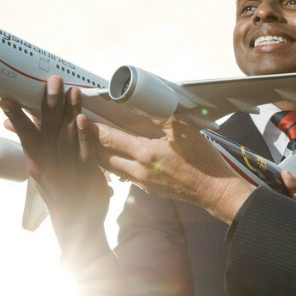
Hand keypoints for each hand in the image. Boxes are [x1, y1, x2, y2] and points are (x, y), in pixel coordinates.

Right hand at [0, 77, 112, 259]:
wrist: (76, 224)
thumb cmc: (57, 193)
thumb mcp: (41, 170)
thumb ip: (35, 147)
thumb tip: (16, 125)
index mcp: (36, 163)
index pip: (25, 135)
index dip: (16, 116)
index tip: (4, 98)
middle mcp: (49, 164)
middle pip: (48, 128)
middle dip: (49, 102)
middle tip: (51, 80)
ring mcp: (68, 169)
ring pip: (67, 135)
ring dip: (70, 111)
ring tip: (71, 90)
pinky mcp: (87, 173)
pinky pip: (85, 151)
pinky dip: (84, 134)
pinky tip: (83, 119)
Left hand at [88, 116, 255, 223]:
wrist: (214, 190)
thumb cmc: (203, 160)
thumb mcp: (183, 130)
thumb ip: (160, 116)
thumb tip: (141, 105)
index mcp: (145, 154)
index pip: (108, 139)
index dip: (92, 128)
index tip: (81, 117)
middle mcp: (139, 171)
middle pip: (101, 157)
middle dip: (89, 142)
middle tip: (81, 128)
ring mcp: (142, 183)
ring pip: (110, 169)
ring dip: (99, 155)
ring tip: (92, 141)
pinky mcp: (149, 189)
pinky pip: (124, 176)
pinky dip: (114, 165)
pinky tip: (116, 156)